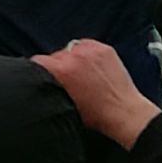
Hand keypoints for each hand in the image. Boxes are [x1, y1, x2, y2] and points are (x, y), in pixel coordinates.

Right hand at [33, 39, 159, 149]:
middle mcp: (75, 56)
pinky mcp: (104, 48)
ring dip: (72, 59)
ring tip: (80, 75)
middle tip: (65, 81)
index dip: (37, 70)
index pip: (37, 61)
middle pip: (55, 55)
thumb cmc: (95, 116)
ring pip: (71, 50)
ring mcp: (91, 50)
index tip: (41, 76)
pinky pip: (87, 46)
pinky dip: (86, 55)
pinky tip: (91, 68)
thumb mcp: (64, 105)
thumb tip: (42, 81)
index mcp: (62, 70)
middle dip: (57, 67)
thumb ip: (50, 88)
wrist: (124, 112)